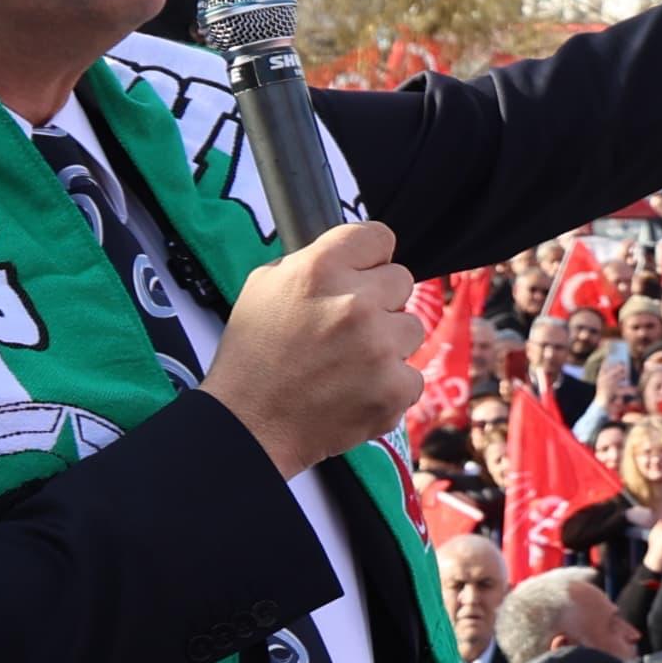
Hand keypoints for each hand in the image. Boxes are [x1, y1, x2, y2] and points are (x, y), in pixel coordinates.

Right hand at [203, 220, 424, 474]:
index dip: (370, 257)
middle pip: (402, 280)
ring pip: (412, 327)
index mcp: (321, 269)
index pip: (379, 237)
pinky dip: (390, 385)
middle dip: (380, 300)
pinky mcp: (395, 387)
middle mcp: (355, 303)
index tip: (364, 272)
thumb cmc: (253, 356)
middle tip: (347, 327)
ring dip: (389, 343)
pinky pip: (412, 374)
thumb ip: (314, 262)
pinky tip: (356, 391)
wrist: (248, 425)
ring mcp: (379, 347)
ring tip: (349, 363)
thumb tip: (354, 258)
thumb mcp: (265, 286)